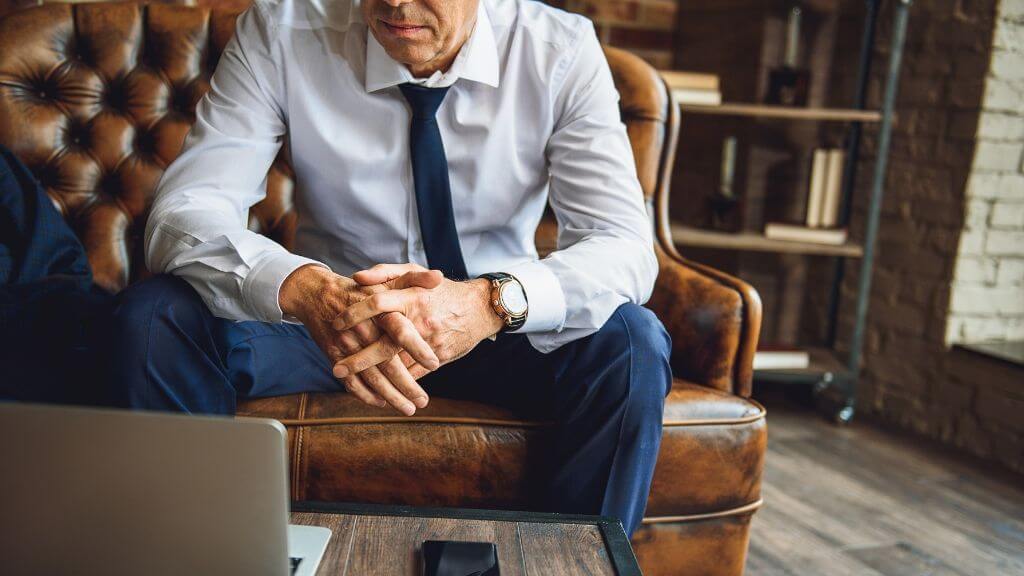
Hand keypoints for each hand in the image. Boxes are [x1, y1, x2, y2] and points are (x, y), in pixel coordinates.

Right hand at [279, 264, 442, 414]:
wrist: (319, 293)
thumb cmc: (362, 287)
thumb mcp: (389, 278)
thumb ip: (416, 278)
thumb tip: (439, 276)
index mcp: (380, 311)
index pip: (401, 332)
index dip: (417, 349)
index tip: (434, 363)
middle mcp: (363, 330)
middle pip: (387, 363)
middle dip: (406, 385)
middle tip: (423, 401)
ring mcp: (347, 345)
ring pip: (371, 377)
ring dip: (391, 396)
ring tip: (409, 408)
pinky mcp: (335, 355)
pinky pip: (351, 381)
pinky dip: (366, 395)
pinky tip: (382, 403)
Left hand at [331, 264, 503, 377]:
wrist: (479, 308)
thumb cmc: (440, 289)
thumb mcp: (414, 272)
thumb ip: (385, 273)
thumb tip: (357, 278)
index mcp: (412, 296)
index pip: (378, 304)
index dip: (355, 314)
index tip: (336, 324)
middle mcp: (421, 321)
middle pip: (385, 345)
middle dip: (359, 360)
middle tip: (336, 368)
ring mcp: (431, 342)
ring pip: (400, 365)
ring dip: (375, 378)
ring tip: (351, 384)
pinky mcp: (439, 357)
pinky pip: (413, 374)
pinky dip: (395, 384)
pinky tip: (376, 390)